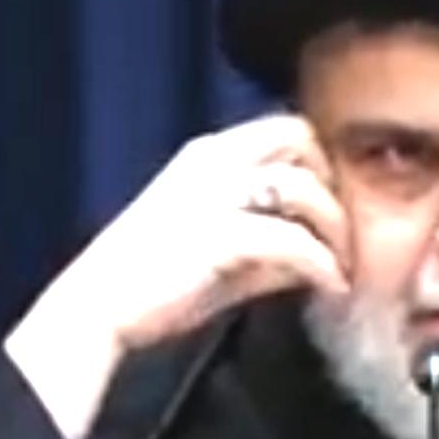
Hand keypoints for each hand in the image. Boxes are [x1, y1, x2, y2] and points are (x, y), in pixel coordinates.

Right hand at [3, 114, 351, 438]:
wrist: (96, 309)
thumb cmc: (150, 283)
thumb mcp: (214, 252)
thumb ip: (266, 249)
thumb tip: (316, 263)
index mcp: (206, 155)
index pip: (284, 129)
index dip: (320, 162)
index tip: (332, 206)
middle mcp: (213, 162)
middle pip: (301, 138)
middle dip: (332, 182)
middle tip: (343, 230)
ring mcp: (215, 196)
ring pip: (304, 186)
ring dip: (335, 228)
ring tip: (341, 264)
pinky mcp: (219, 236)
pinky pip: (293, 240)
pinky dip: (321, 264)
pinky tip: (330, 285)